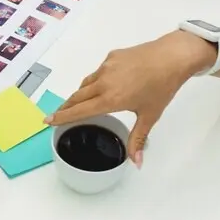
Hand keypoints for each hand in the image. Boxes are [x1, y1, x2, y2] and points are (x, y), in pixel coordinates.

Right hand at [45, 31, 214, 166]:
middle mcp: (104, 82)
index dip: (61, 117)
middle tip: (57, 115)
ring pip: (86, 83)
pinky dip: (95, 81)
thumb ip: (138, 139)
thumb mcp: (150, 116)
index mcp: (110, 99)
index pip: (79, 111)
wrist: (172, 56)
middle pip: (76, 96)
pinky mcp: (112, 57)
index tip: (47, 120)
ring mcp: (106, 67)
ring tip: (81, 103)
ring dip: (80, 94)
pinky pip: (98, 72)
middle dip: (65, 107)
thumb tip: (136, 162)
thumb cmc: (162, 86)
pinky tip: (105, 85)